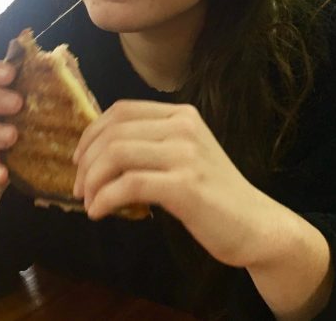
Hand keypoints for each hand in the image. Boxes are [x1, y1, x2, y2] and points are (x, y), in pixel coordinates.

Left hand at [73, 100, 268, 268]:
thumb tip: (99, 154)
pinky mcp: (184, 186)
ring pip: (116, 155)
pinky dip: (105, 198)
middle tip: (79, 188)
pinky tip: (99, 212)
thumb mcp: (185, 156)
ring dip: (92, 181)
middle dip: (87, 161)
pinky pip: (129, 185)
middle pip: (114, 132)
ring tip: (88, 201)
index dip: (92, 133)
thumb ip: (151, 146)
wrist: (256, 225)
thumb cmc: (215, 195)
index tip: (79, 159)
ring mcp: (185, 155)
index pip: (122, 110)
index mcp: (181, 115)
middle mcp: (183, 128)